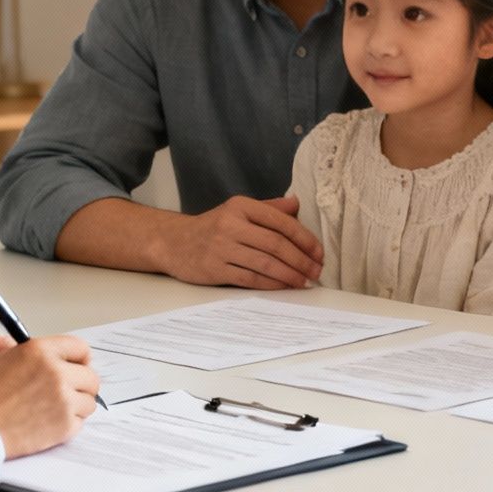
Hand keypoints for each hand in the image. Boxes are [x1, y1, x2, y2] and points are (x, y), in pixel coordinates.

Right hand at [0, 335, 100, 458]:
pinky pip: (80, 422)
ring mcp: (63, 399)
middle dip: (82, 385)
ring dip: (77, 406)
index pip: (80, 348)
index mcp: (41, 351)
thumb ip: (35, 356)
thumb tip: (54, 359)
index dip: (80, 359)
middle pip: (91, 377)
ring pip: (89, 402)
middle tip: (70, 392)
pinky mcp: (65, 425)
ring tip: (56, 410)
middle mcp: (56, 372)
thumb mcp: (4, 359)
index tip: (79, 366)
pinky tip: (50, 423)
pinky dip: (69, 424)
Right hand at [155, 195, 322, 289]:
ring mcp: (222, 247)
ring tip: (304, 282)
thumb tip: (296, 204)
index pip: (281, 221)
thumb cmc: (212, 227)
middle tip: (316, 271)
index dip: (304, 238)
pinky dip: (271, 284)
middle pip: (276, 244)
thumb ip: (268, 208)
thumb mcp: (238, 210)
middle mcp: (231, 224)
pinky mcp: (215, 269)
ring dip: (290, 275)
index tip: (318, 252)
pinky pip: (250, 278)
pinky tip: (284, 287)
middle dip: (301, 260)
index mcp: (241, 206)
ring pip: (265, 263)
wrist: (173, 243)